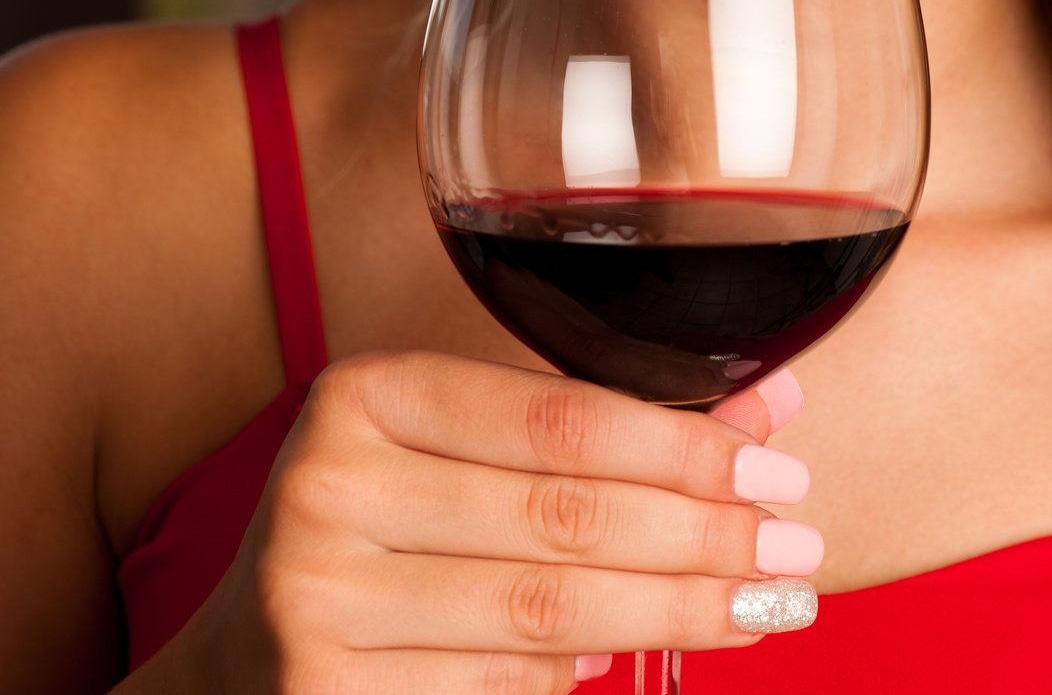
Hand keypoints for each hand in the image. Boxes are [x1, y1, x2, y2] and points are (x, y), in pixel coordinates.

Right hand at [149, 352, 814, 692]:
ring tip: (765, 606)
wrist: (245, 656)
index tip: (780, 473)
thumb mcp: (470, 452)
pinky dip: (585, 675)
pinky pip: (505, 684)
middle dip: (705, 537)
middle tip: (797, 552)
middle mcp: (326, 488)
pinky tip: (643, 655)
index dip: (688, 450)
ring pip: (550, 614)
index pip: (563, 417)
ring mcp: (316, 602)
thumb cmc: (387, 526)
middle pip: (568, 519)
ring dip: (678, 613)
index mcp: (367, 395)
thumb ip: (604, 426)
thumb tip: (773, 406)